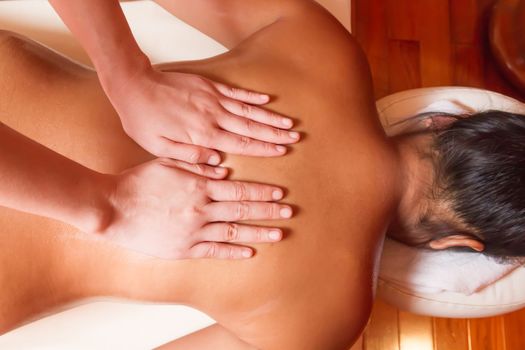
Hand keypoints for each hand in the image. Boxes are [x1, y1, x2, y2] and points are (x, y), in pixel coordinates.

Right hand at [101, 158, 291, 259]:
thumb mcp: (168, 163)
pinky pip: (214, 251)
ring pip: (234, 231)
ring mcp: (194, 231)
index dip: (261, 191)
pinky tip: (249, 252)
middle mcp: (201, 208)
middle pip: (243, 209)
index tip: (279, 193)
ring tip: (279, 233)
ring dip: (259, 232)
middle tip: (288, 211)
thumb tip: (223, 169)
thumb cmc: (138, 182)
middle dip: (269, 210)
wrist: (112, 208)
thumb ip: (197, 165)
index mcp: (199, 185)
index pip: (239, 189)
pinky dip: (233, 251)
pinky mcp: (184, 249)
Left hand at [106, 67, 299, 163]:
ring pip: (248, 110)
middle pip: (250, 127)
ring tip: (289, 123)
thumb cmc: (144, 121)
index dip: (263, 148)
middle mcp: (213, 117)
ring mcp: (213, 99)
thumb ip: (190, 157)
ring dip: (270, 117)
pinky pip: (236, 92)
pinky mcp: (208, 86)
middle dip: (274, 134)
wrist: (134, 86)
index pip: (240, 144)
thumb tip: (217, 163)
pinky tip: (267, 101)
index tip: (282, 151)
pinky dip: (252, 97)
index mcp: (203, 135)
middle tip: (294, 138)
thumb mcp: (160, 148)